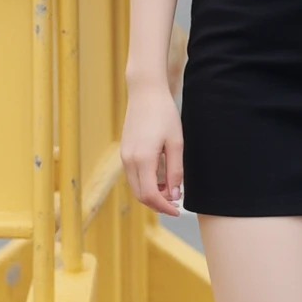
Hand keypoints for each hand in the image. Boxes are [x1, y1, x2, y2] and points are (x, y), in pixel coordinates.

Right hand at [120, 81, 183, 216]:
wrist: (146, 92)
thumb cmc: (164, 114)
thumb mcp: (176, 142)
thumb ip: (175, 171)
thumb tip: (174, 195)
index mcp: (143, 159)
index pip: (150, 195)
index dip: (164, 207)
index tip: (177, 210)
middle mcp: (129, 160)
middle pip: (140, 195)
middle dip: (157, 203)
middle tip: (175, 202)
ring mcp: (124, 156)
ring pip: (135, 187)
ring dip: (151, 194)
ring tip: (169, 189)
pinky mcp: (124, 151)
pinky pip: (133, 175)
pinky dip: (145, 182)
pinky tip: (159, 177)